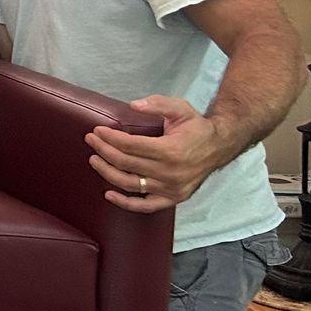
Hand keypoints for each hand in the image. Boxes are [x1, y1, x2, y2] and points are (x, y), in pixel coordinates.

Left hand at [85, 95, 226, 213]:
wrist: (220, 146)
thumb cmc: (196, 127)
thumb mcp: (180, 108)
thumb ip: (157, 104)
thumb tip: (133, 105)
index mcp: (170, 150)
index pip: (129, 146)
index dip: (109, 138)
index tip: (96, 131)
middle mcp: (170, 172)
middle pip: (125, 163)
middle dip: (103, 150)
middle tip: (91, 140)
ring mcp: (171, 188)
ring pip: (130, 184)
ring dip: (107, 172)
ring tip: (94, 160)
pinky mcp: (173, 198)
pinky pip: (145, 206)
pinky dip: (126, 203)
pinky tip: (109, 194)